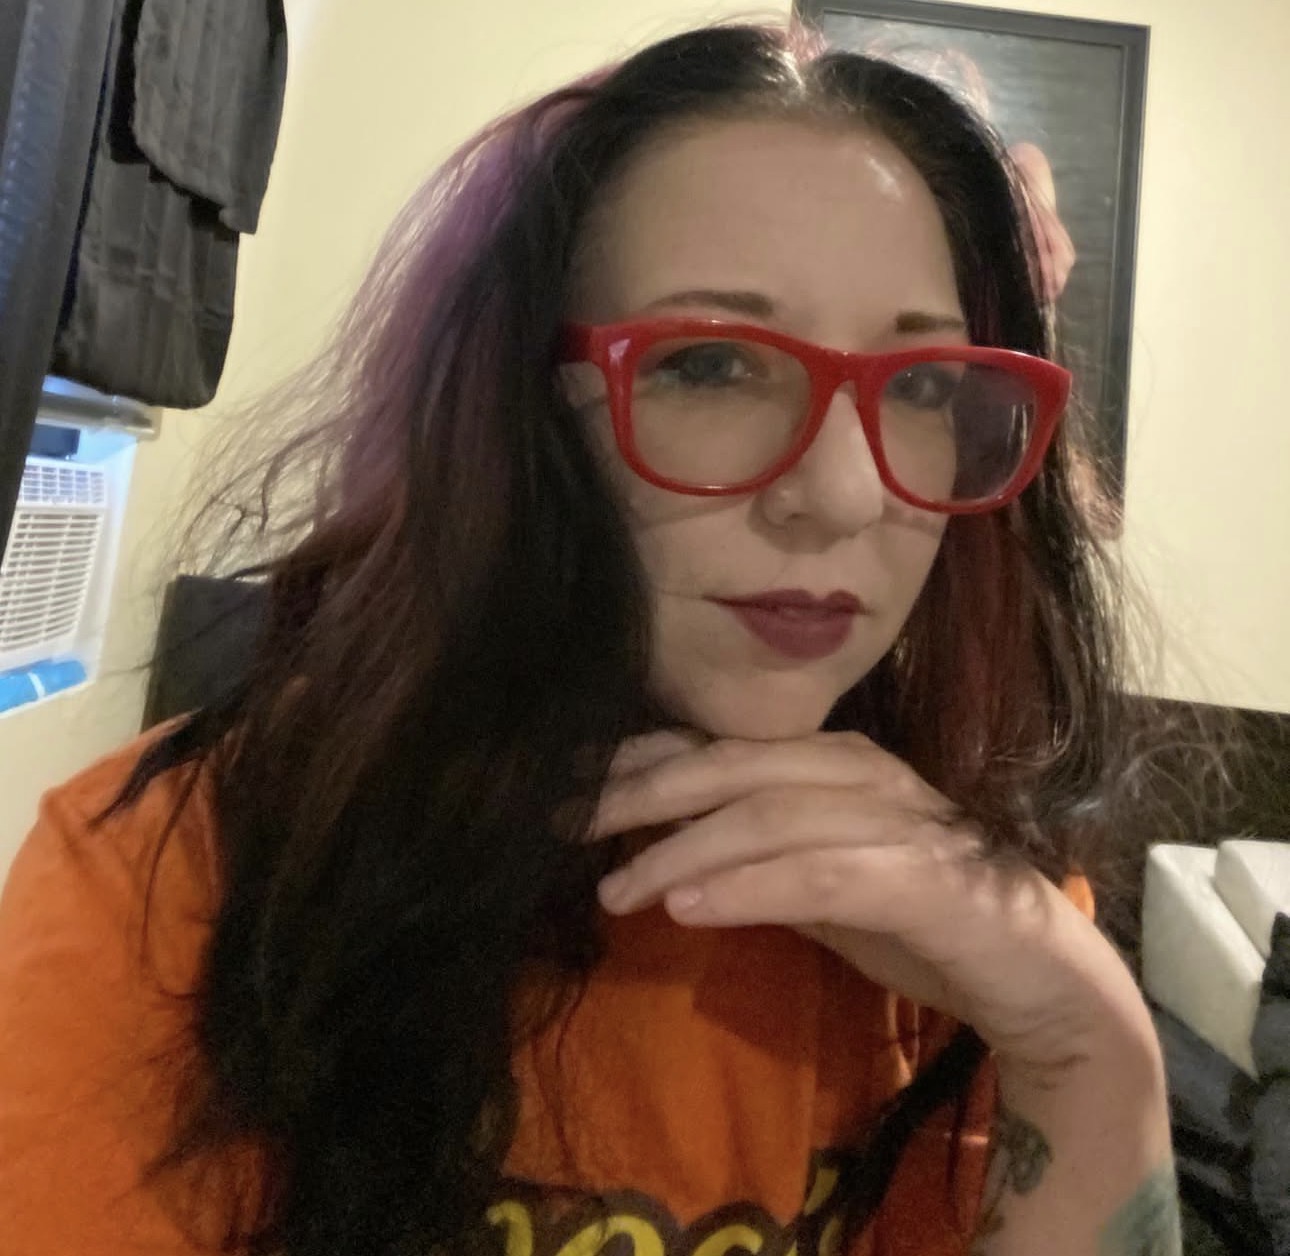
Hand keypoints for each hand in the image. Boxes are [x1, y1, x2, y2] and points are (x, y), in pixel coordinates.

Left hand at [593, 731, 1149, 1074]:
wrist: (1037, 973)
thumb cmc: (917, 919)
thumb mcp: (814, 878)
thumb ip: (751, 850)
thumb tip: (658, 842)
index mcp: (834, 762)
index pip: (724, 745)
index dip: (644, 761)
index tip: (574, 788)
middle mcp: (863, 773)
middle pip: (734, 765)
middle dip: (644, 793)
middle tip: (570, 827)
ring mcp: (898, 819)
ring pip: (767, 815)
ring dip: (682, 850)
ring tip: (616, 889)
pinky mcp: (924, 878)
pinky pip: (818, 874)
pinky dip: (746, 887)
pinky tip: (688, 909)